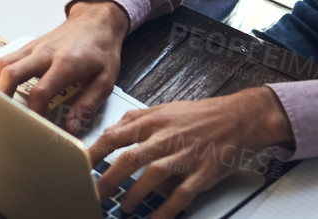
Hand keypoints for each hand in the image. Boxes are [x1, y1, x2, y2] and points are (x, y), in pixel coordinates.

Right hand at [0, 0, 129, 136]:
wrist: (96, 20)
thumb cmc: (101, 49)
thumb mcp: (105, 80)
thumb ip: (87, 105)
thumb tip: (70, 128)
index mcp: (66, 64)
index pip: (41, 91)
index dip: (34, 113)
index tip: (33, 128)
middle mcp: (44, 54)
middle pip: (11, 73)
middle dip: (1, 98)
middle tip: (0, 117)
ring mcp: (32, 48)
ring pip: (1, 63)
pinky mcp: (27, 46)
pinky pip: (2, 59)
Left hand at [88, 87, 293, 218]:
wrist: (238, 117)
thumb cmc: (200, 115)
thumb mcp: (163, 109)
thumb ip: (137, 119)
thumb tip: (113, 130)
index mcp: (153, 121)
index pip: (115, 136)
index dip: (95, 152)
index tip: (80, 166)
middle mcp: (166, 137)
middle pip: (131, 157)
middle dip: (109, 178)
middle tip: (95, 193)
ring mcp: (185, 155)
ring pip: (154, 174)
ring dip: (135, 192)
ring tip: (123, 206)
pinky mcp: (203, 172)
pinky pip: (182, 193)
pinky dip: (167, 208)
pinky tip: (155, 218)